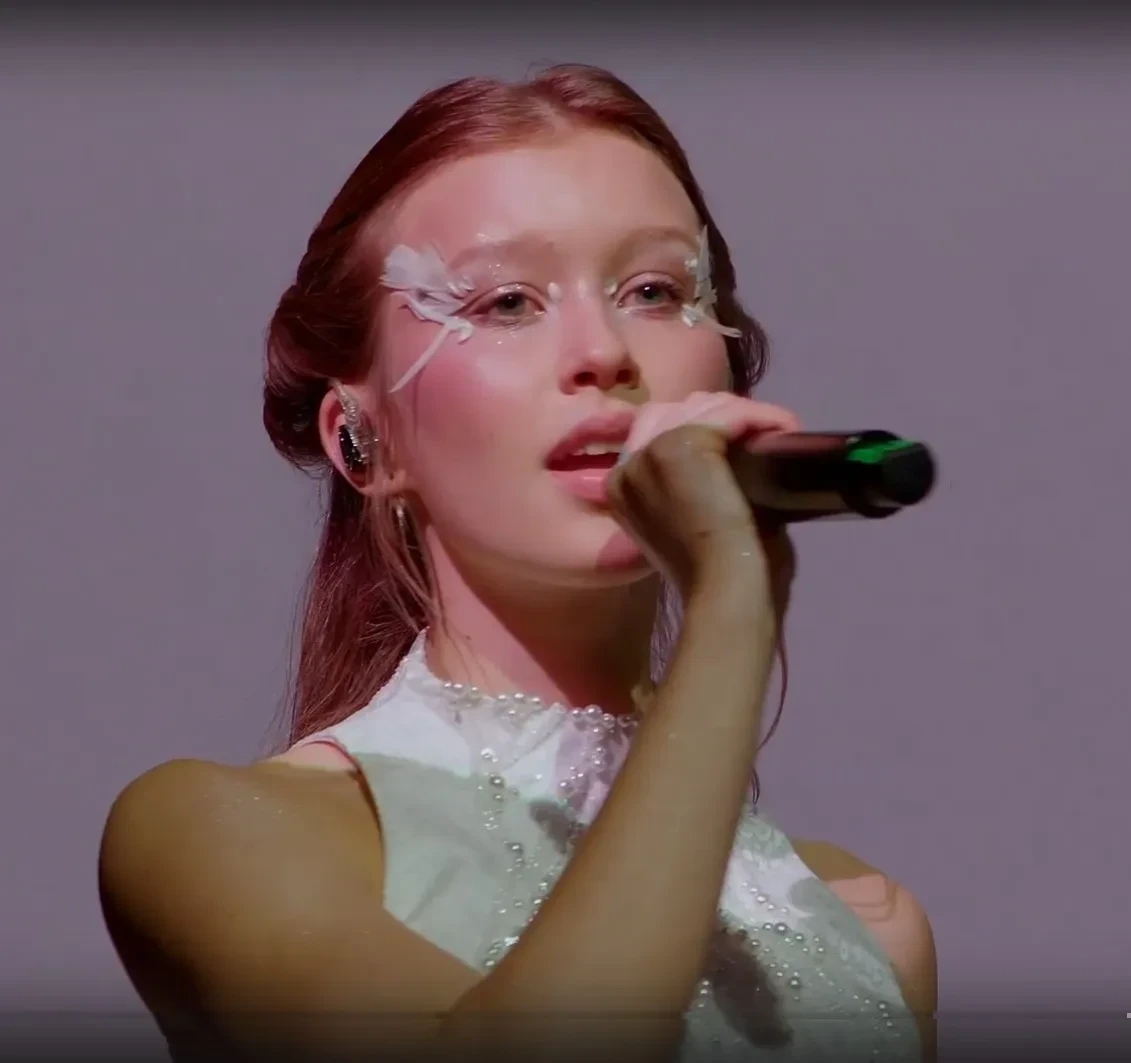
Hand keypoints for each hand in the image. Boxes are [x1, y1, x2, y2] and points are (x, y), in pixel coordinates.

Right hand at [606, 392, 799, 608]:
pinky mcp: (683, 442)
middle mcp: (627, 466)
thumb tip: (732, 461)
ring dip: (744, 415)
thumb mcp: (692, 527)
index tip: (739, 442)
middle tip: (763, 433)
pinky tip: (784, 429)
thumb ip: (693, 494)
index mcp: (622, 488)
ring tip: (779, 431)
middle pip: (674, 412)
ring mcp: (651, 450)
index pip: (656, 434)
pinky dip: (761, 417)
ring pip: (703, 408)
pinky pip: (729, 413)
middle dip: (720, 414)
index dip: (699, 428)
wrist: (725, 589)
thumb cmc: (717, 578)